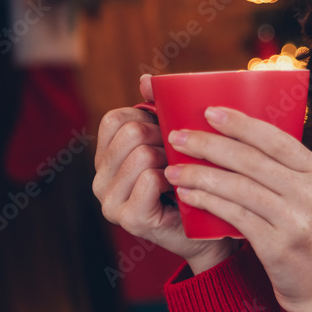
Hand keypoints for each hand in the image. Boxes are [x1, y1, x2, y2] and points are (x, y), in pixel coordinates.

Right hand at [93, 75, 238, 274]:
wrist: (211, 231)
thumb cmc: (194, 179)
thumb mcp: (175, 140)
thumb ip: (158, 110)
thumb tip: (146, 79)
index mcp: (106, 158)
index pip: (116, 118)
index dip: (148, 119)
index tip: (168, 135)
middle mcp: (99, 180)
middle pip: (130, 133)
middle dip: (162, 138)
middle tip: (179, 157)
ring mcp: (110, 202)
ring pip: (141, 153)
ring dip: (171, 159)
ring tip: (181, 173)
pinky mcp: (129, 218)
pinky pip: (150, 178)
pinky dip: (172, 178)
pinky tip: (182, 190)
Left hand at [162, 106, 311, 311]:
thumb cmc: (305, 234)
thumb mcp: (306, 195)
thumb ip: (281, 170)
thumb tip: (235, 136)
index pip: (275, 138)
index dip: (240, 123)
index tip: (208, 111)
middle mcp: (309, 191)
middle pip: (251, 159)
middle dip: (209, 144)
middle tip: (178, 136)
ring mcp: (295, 219)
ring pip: (239, 187)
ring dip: (200, 174)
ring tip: (174, 168)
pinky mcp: (278, 245)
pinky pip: (235, 216)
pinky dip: (208, 202)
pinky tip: (188, 195)